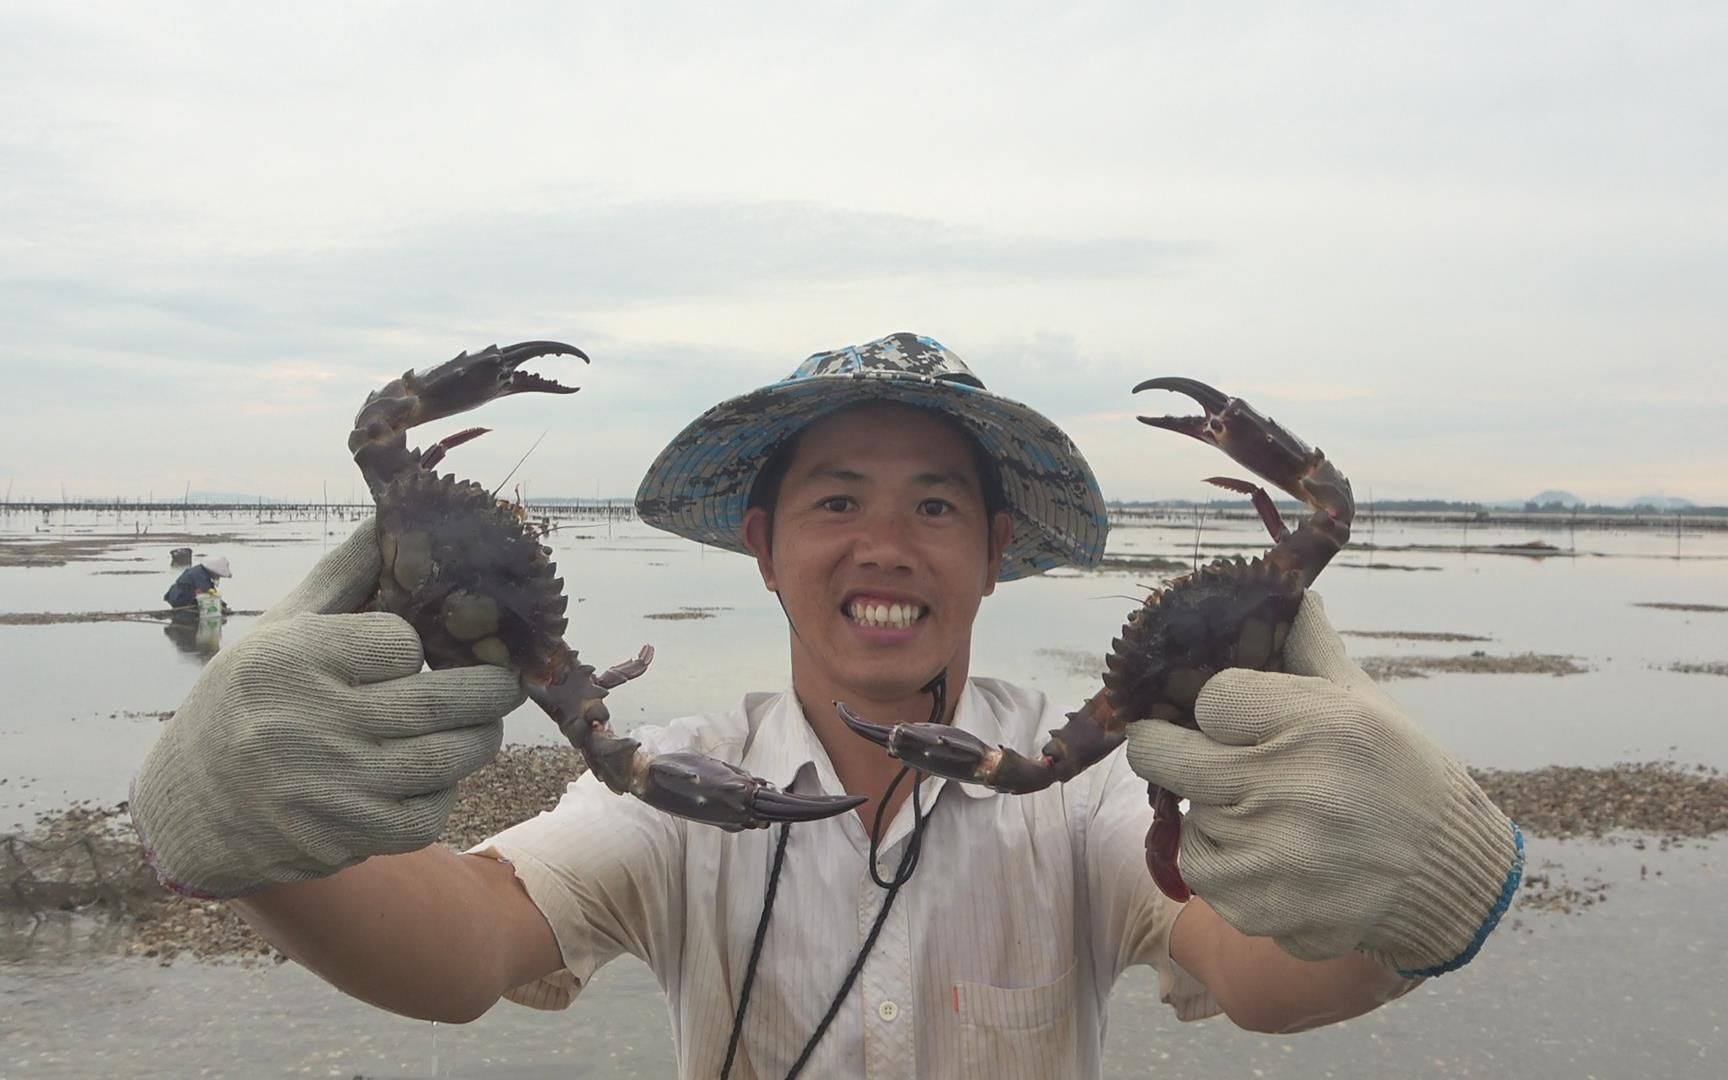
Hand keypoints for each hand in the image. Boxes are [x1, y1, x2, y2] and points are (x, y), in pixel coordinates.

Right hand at [130, 520, 524, 898]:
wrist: (190, 806)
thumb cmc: (248, 701)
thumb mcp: (282, 629)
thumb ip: (344, 577)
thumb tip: (394, 517)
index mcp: (291, 661)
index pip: (400, 643)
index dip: (417, 647)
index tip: (415, 651)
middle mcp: (308, 722)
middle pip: (438, 703)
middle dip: (489, 693)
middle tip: (504, 685)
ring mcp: (328, 787)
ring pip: (445, 760)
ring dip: (477, 741)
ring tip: (480, 725)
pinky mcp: (342, 837)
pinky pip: (425, 816)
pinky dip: (441, 794)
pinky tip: (431, 776)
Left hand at [1124, 593, 1521, 975]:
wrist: (1450, 883)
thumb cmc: (1404, 780)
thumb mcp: (1368, 705)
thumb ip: (1314, 651)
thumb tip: (1293, 595)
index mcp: (1315, 722)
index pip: (1210, 697)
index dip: (1218, 708)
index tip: (1230, 719)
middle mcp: (1286, 784)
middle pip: (1162, 753)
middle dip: (1166, 749)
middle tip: (1183, 751)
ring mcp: (1266, 852)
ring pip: (1186, 815)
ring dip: (1212, 813)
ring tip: (1265, 816)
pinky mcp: (1256, 905)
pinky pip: (1200, 871)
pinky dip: (1224, 864)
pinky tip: (1272, 858)